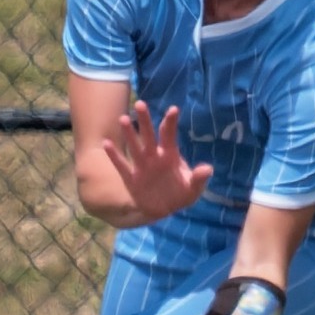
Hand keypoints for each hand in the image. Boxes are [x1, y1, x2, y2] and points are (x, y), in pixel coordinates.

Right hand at [100, 101, 213, 222]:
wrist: (164, 210)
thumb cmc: (180, 194)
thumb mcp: (193, 188)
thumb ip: (198, 178)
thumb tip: (207, 169)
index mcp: (170, 156)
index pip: (169, 136)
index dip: (171, 123)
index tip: (173, 110)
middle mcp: (154, 157)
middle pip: (149, 136)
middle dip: (145, 121)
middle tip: (140, 104)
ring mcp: (142, 167)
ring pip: (135, 147)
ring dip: (129, 134)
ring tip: (123, 118)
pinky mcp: (132, 179)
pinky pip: (122, 166)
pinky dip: (115, 156)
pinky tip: (107, 144)